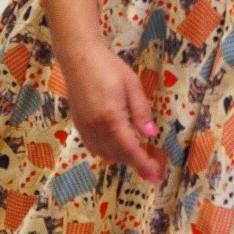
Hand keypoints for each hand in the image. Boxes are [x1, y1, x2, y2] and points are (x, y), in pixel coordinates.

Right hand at [62, 45, 165, 182]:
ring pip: (105, 153)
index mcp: (110, 117)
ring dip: (122, 158)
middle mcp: (94, 127)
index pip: (130, 148)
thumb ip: (141, 112)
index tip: (155, 175)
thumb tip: (150, 135)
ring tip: (138, 157)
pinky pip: (94, 146)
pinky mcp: (78, 125)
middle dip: (135, 163)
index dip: (143, 164)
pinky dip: (108, 151)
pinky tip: (119, 146)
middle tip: (152, 166)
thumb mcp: (132, 85)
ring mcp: (84, 127)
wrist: (78, 58)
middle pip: (117, 154)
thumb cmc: (109, 67)